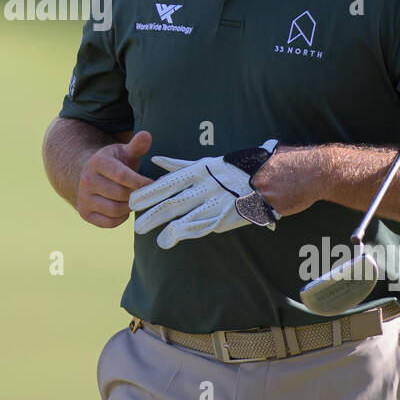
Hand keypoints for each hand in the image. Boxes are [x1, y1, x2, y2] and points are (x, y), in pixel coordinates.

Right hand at [76, 130, 153, 227]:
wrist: (93, 177)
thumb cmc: (116, 164)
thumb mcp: (125, 152)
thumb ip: (136, 146)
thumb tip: (146, 135)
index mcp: (97, 162)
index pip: (121, 176)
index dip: (140, 182)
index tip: (152, 184)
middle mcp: (87, 180)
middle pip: (119, 194)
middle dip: (136, 195)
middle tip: (145, 194)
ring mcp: (83, 198)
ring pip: (114, 210)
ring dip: (129, 208)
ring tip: (135, 201)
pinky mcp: (85, 213)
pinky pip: (108, 222)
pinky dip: (121, 219)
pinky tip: (124, 210)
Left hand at [129, 140, 278, 248]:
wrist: (267, 180)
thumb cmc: (231, 170)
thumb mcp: (204, 162)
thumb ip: (178, 165)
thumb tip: (156, 160)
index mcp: (198, 171)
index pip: (166, 184)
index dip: (147, 194)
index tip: (132, 202)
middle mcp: (204, 187)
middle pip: (171, 203)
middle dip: (151, 215)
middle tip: (135, 226)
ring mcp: (214, 204)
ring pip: (184, 219)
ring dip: (164, 229)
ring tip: (150, 237)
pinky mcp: (224, 218)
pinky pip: (200, 228)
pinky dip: (183, 234)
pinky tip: (170, 239)